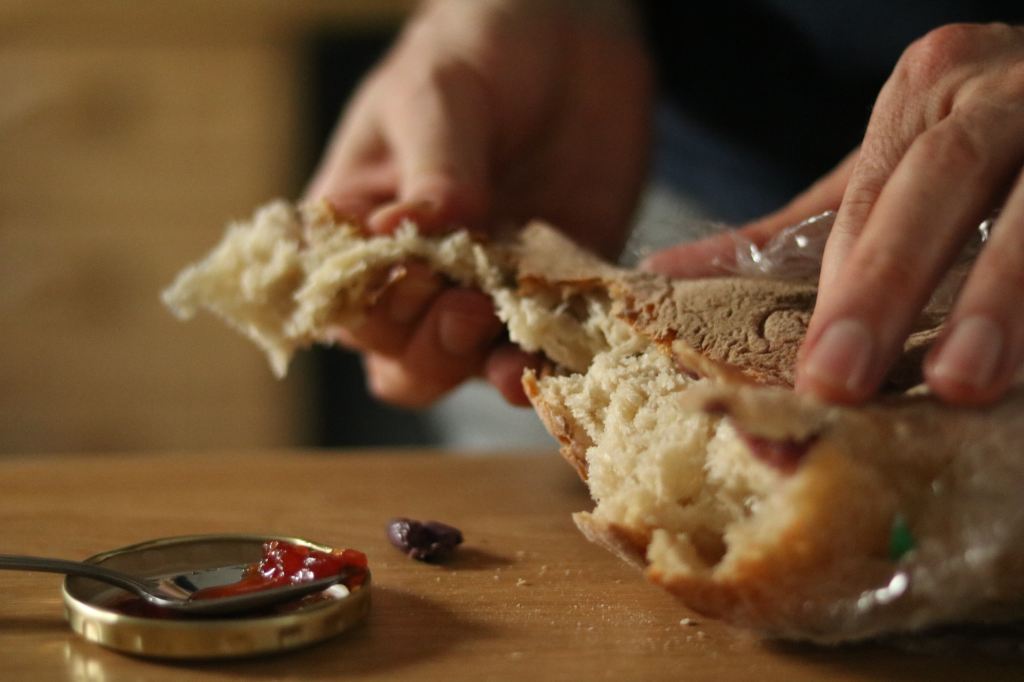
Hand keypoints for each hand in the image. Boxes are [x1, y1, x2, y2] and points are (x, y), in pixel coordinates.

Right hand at [306, 0, 651, 406]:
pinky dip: (561, 360)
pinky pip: (553, 345)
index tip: (414, 277)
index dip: (376, 310)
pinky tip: (572, 356)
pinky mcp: (555, 293)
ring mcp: (488, 291)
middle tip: (466, 308)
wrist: (567, 39)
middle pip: (404, 358)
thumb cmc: (473, 52)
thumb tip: (409, 230)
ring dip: (492, 369)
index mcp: (362, 231)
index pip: (349, 301)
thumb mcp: (437, 92)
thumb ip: (432, 165)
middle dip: (430, 349)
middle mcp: (419, 277)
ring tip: (516, 354)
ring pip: (474, 365)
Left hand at [647, 23, 1023, 405]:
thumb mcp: (886, 170)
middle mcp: (1001, 88)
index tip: (816, 374)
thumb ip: (794, 229)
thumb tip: (664, 273)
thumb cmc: (975, 141)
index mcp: (931, 84)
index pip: (872, 194)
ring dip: (1003, 295)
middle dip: (890, 281)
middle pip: (941, 179)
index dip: (845, 287)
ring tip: (963, 381)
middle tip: (844, 381)